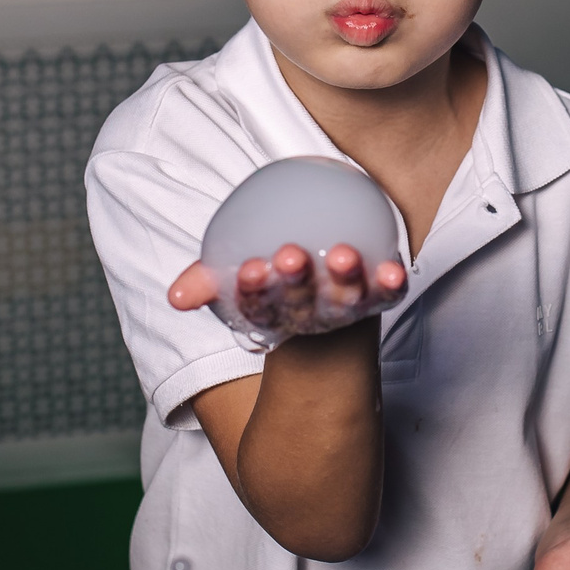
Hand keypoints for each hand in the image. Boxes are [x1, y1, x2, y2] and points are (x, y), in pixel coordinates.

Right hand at [168, 243, 408, 345]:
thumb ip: (205, 280)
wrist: (324, 298)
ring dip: (344, 280)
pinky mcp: (379, 297)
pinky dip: (391, 284)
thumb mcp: (235, 278)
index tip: (250, 269)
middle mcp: (309, 315)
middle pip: (301, 304)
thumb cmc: (274, 283)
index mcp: (273, 313)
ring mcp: (345, 307)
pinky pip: (387, 294)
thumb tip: (176, 297)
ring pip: (345, 299)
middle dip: (296, 283)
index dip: (254, 291)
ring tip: (341, 255)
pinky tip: (393, 269)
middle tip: (289, 256)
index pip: (258, 307)